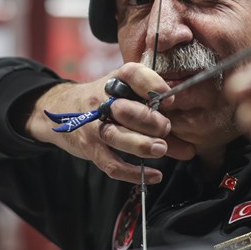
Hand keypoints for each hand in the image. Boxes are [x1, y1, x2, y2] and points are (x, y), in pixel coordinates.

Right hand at [26, 62, 195, 183]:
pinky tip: (155, 175)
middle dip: (148, 120)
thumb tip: (190, 147)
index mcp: (116, 80)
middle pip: (125, 109)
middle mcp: (103, 101)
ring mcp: (93, 125)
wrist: (60, 110)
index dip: (151, 84)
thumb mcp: (127, 97)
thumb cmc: (106, 102)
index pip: (132, 74)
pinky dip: (133, 172)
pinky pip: (111, 163)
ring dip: (141, 144)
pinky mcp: (90, 148)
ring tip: (162, 149)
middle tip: (167, 128)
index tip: (170, 96)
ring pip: (117, 136)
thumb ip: (158, 119)